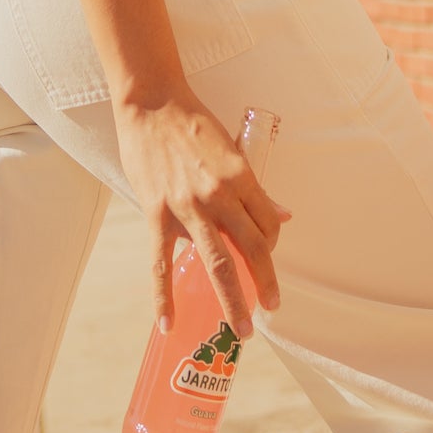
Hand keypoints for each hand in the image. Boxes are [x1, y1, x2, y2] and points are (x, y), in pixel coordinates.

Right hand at [114, 86, 291, 338]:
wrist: (151, 103)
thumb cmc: (192, 122)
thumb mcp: (232, 149)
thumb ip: (253, 187)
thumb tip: (282, 214)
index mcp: (240, 176)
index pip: (268, 223)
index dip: (272, 244)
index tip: (266, 254)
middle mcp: (219, 195)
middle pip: (252, 249)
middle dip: (265, 284)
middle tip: (271, 309)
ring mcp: (187, 207)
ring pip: (217, 262)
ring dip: (233, 300)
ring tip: (241, 329)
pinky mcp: (157, 214)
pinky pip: (161, 264)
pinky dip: (165, 297)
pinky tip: (170, 323)